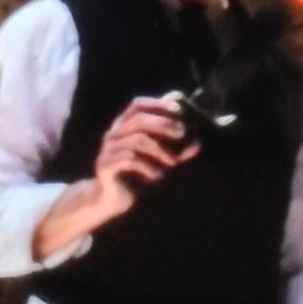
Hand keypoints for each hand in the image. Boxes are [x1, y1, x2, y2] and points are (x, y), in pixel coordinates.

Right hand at [91, 96, 199, 220]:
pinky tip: (157, 176)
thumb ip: (177, 152)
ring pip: (136, 140)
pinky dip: (147, 167)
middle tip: (182, 133)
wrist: (111, 200)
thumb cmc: (138, 175)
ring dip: (159, 150)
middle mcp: (113, 134)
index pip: (137, 105)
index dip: (157, 104)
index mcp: (123, 126)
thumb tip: (197, 143)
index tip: (178, 110)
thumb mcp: (160, 161)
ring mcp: (107, 150)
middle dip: (163, 124)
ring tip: (173, 163)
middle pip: (138, 119)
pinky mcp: (105, 166)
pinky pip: (129, 160)